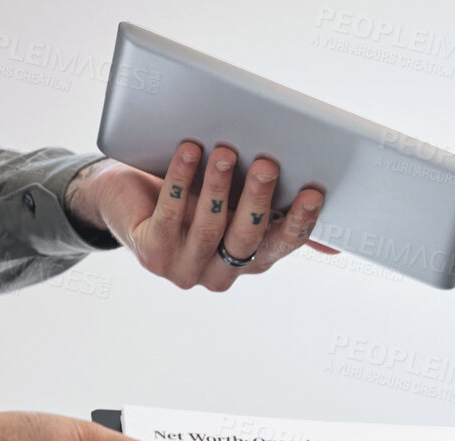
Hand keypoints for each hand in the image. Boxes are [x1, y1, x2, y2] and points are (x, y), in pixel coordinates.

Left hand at [64, 142, 338, 290]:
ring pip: (211, 227)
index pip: (282, 244)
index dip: (299, 221)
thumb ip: (274, 219)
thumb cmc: (185, 196)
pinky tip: (189, 152)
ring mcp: (185, 269)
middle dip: (259, 200)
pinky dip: (182, 181)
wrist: (121, 199)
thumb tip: (333, 242)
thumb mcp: (233, 205)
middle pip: (247, 238)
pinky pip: (171, 215)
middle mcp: (220, 274)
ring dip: (220, 187)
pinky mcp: (151, 254)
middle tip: (269, 164)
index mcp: (250, 263)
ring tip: (226, 151)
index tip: (313, 192)